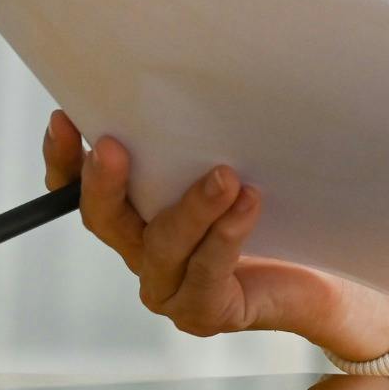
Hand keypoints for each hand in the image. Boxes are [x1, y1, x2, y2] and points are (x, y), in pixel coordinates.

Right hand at [41, 111, 388, 362]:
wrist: (323, 276)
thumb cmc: (275, 212)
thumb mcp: (233, 163)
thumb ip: (205, 137)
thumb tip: (197, 79)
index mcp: (136, 214)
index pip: (79, 191)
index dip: (65, 160)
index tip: (65, 118)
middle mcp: (143, 251)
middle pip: (106, 220)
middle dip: (105, 182)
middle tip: (113, 145)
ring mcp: (170, 287)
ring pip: (163, 246)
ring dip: (191, 208)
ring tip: (224, 175)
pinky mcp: (205, 310)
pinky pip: (208, 272)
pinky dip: (226, 236)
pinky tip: (249, 204)